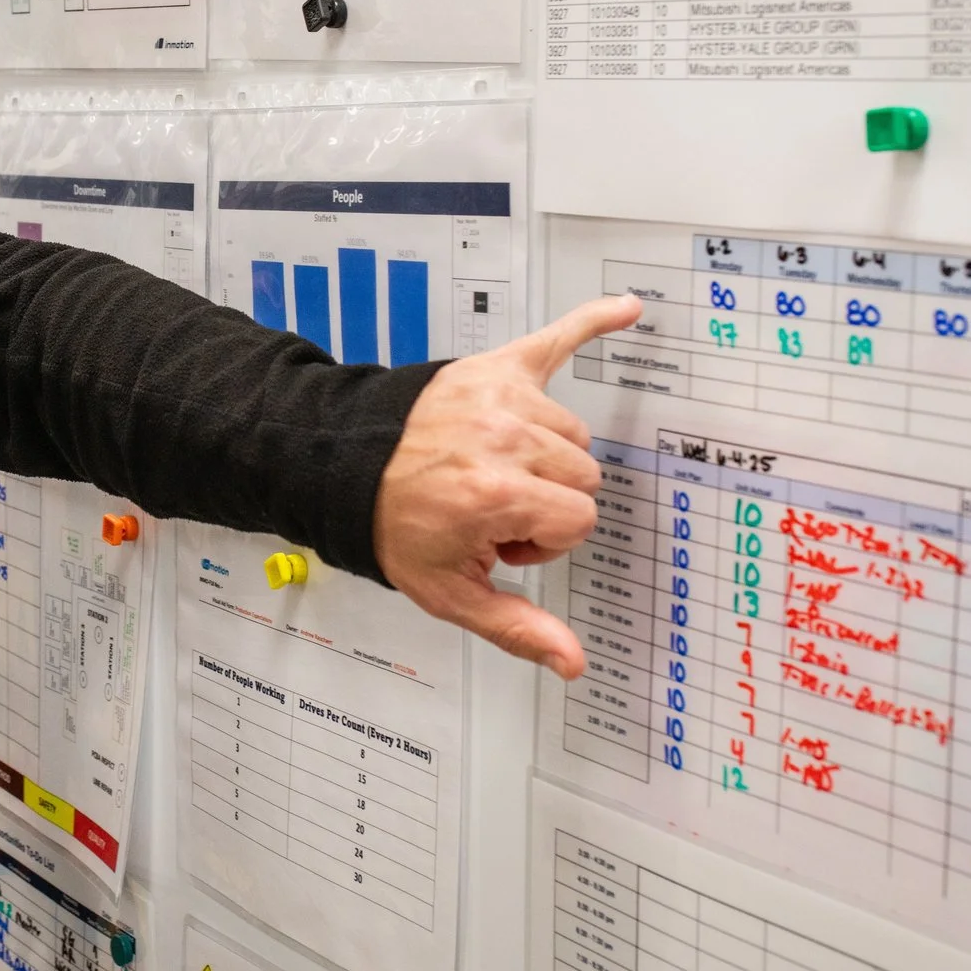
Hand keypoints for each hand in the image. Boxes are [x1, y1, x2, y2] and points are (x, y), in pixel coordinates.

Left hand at [370, 294, 642, 678]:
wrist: (344, 465)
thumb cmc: (394, 525)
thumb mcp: (448, 590)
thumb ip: (516, 626)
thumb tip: (572, 661)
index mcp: (498, 492)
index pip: (578, 520)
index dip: (543, 539)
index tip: (500, 538)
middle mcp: (506, 438)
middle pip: (583, 476)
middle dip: (546, 499)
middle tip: (490, 506)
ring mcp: (503, 397)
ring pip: (572, 435)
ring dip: (543, 455)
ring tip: (491, 466)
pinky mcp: (497, 368)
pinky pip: (558, 337)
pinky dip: (592, 322)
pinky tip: (627, 308)